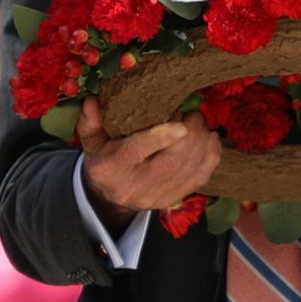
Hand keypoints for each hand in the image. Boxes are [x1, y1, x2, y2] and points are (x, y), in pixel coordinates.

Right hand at [76, 96, 220, 229]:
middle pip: (170, 163)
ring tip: (201, 123)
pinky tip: (210, 139)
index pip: (136, 152)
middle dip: (190, 137)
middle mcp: (134, 186)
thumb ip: (91, 120)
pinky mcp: (171, 200)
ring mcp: (155, 197)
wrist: (109, 196)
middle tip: (194, 114)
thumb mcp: (91, 140)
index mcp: (111, 168)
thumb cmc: (103, 159)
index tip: (181, 125)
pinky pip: (199, 179)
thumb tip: (92, 100)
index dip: (160, 138)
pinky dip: (210, 158)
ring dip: (202, 144)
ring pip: (188, 171)